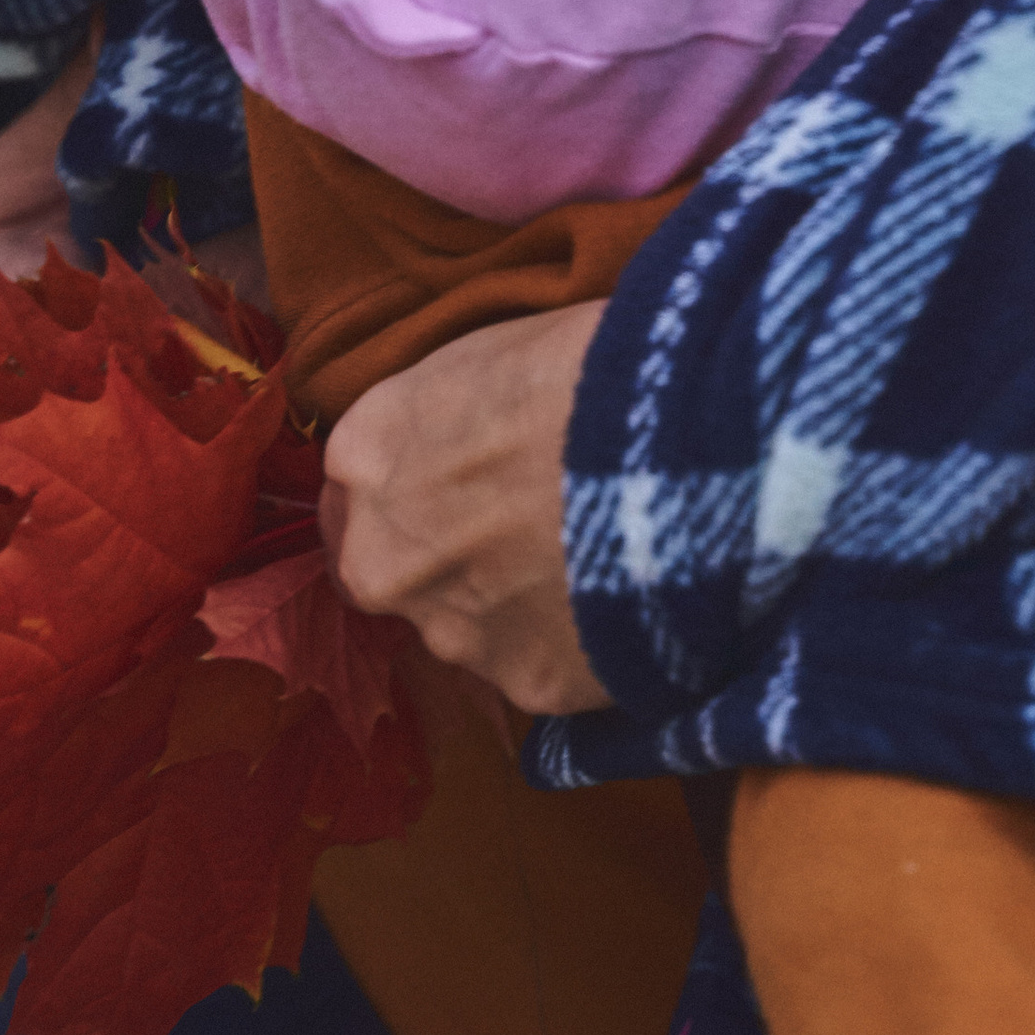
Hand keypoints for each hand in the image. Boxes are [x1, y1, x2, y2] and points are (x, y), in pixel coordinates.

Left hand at [322, 303, 612, 716]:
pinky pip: (543, 660)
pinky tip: (625, 594)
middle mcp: (383, 558)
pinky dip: (575, 638)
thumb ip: (451, 409)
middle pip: (397, 564)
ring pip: (467, 623)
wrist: (673, 447)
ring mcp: (451, 633)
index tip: (475, 464)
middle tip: (529, 518)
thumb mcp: (496, 349)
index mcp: (368, 453)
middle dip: (449, 552)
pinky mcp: (525, 685)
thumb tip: (472, 431)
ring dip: (512, 600)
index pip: (361, 475)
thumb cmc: (586, 364)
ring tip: (594, 555)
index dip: (422, 469)